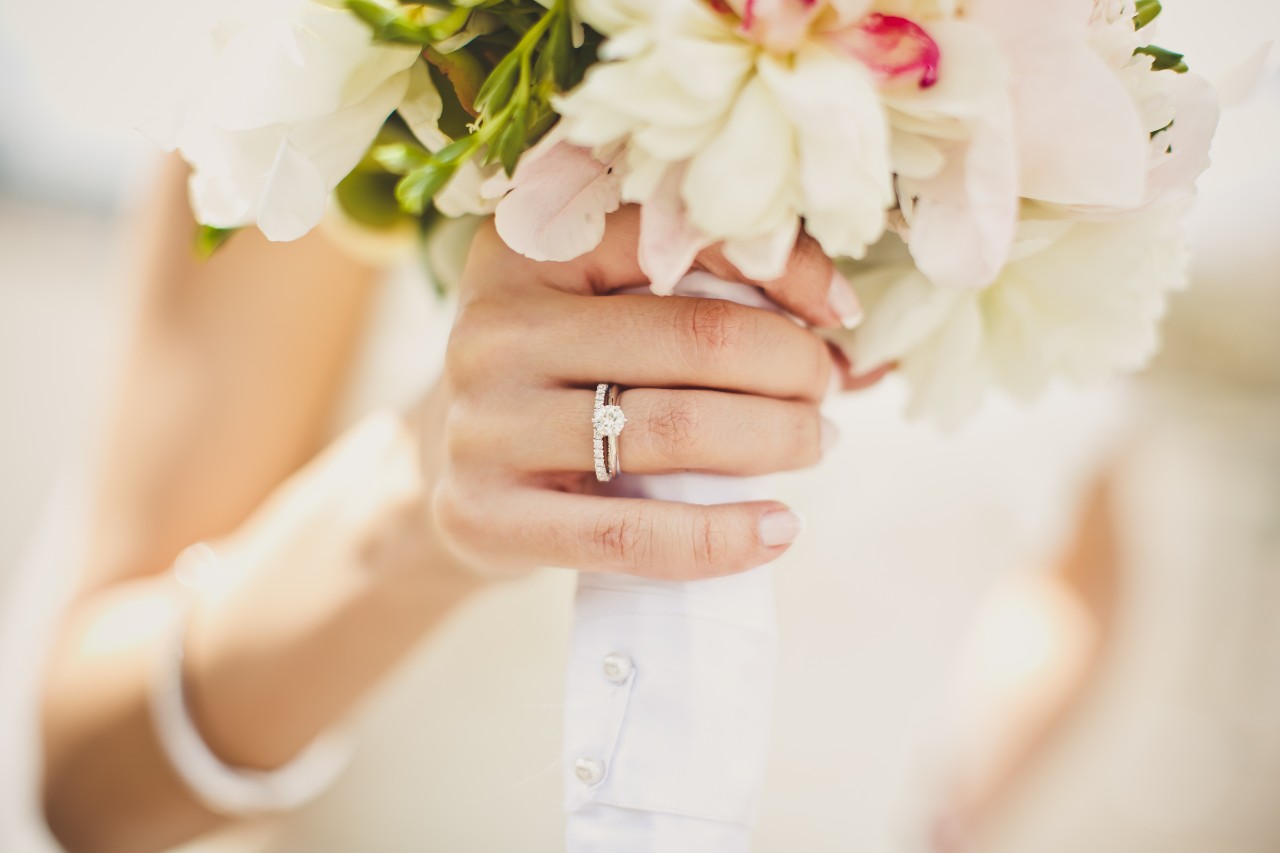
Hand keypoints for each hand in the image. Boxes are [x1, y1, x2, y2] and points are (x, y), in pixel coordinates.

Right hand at [420, 206, 860, 580]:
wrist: (452, 468)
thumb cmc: (562, 376)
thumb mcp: (606, 307)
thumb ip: (709, 295)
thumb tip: (854, 342)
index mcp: (531, 244)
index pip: (688, 240)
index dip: (789, 273)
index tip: (841, 316)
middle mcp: (495, 325)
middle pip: (696, 341)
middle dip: (793, 369)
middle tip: (824, 394)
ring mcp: (483, 424)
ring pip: (673, 432)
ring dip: (775, 442)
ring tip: (815, 445)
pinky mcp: (483, 514)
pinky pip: (628, 535)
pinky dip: (719, 538)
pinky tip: (778, 531)